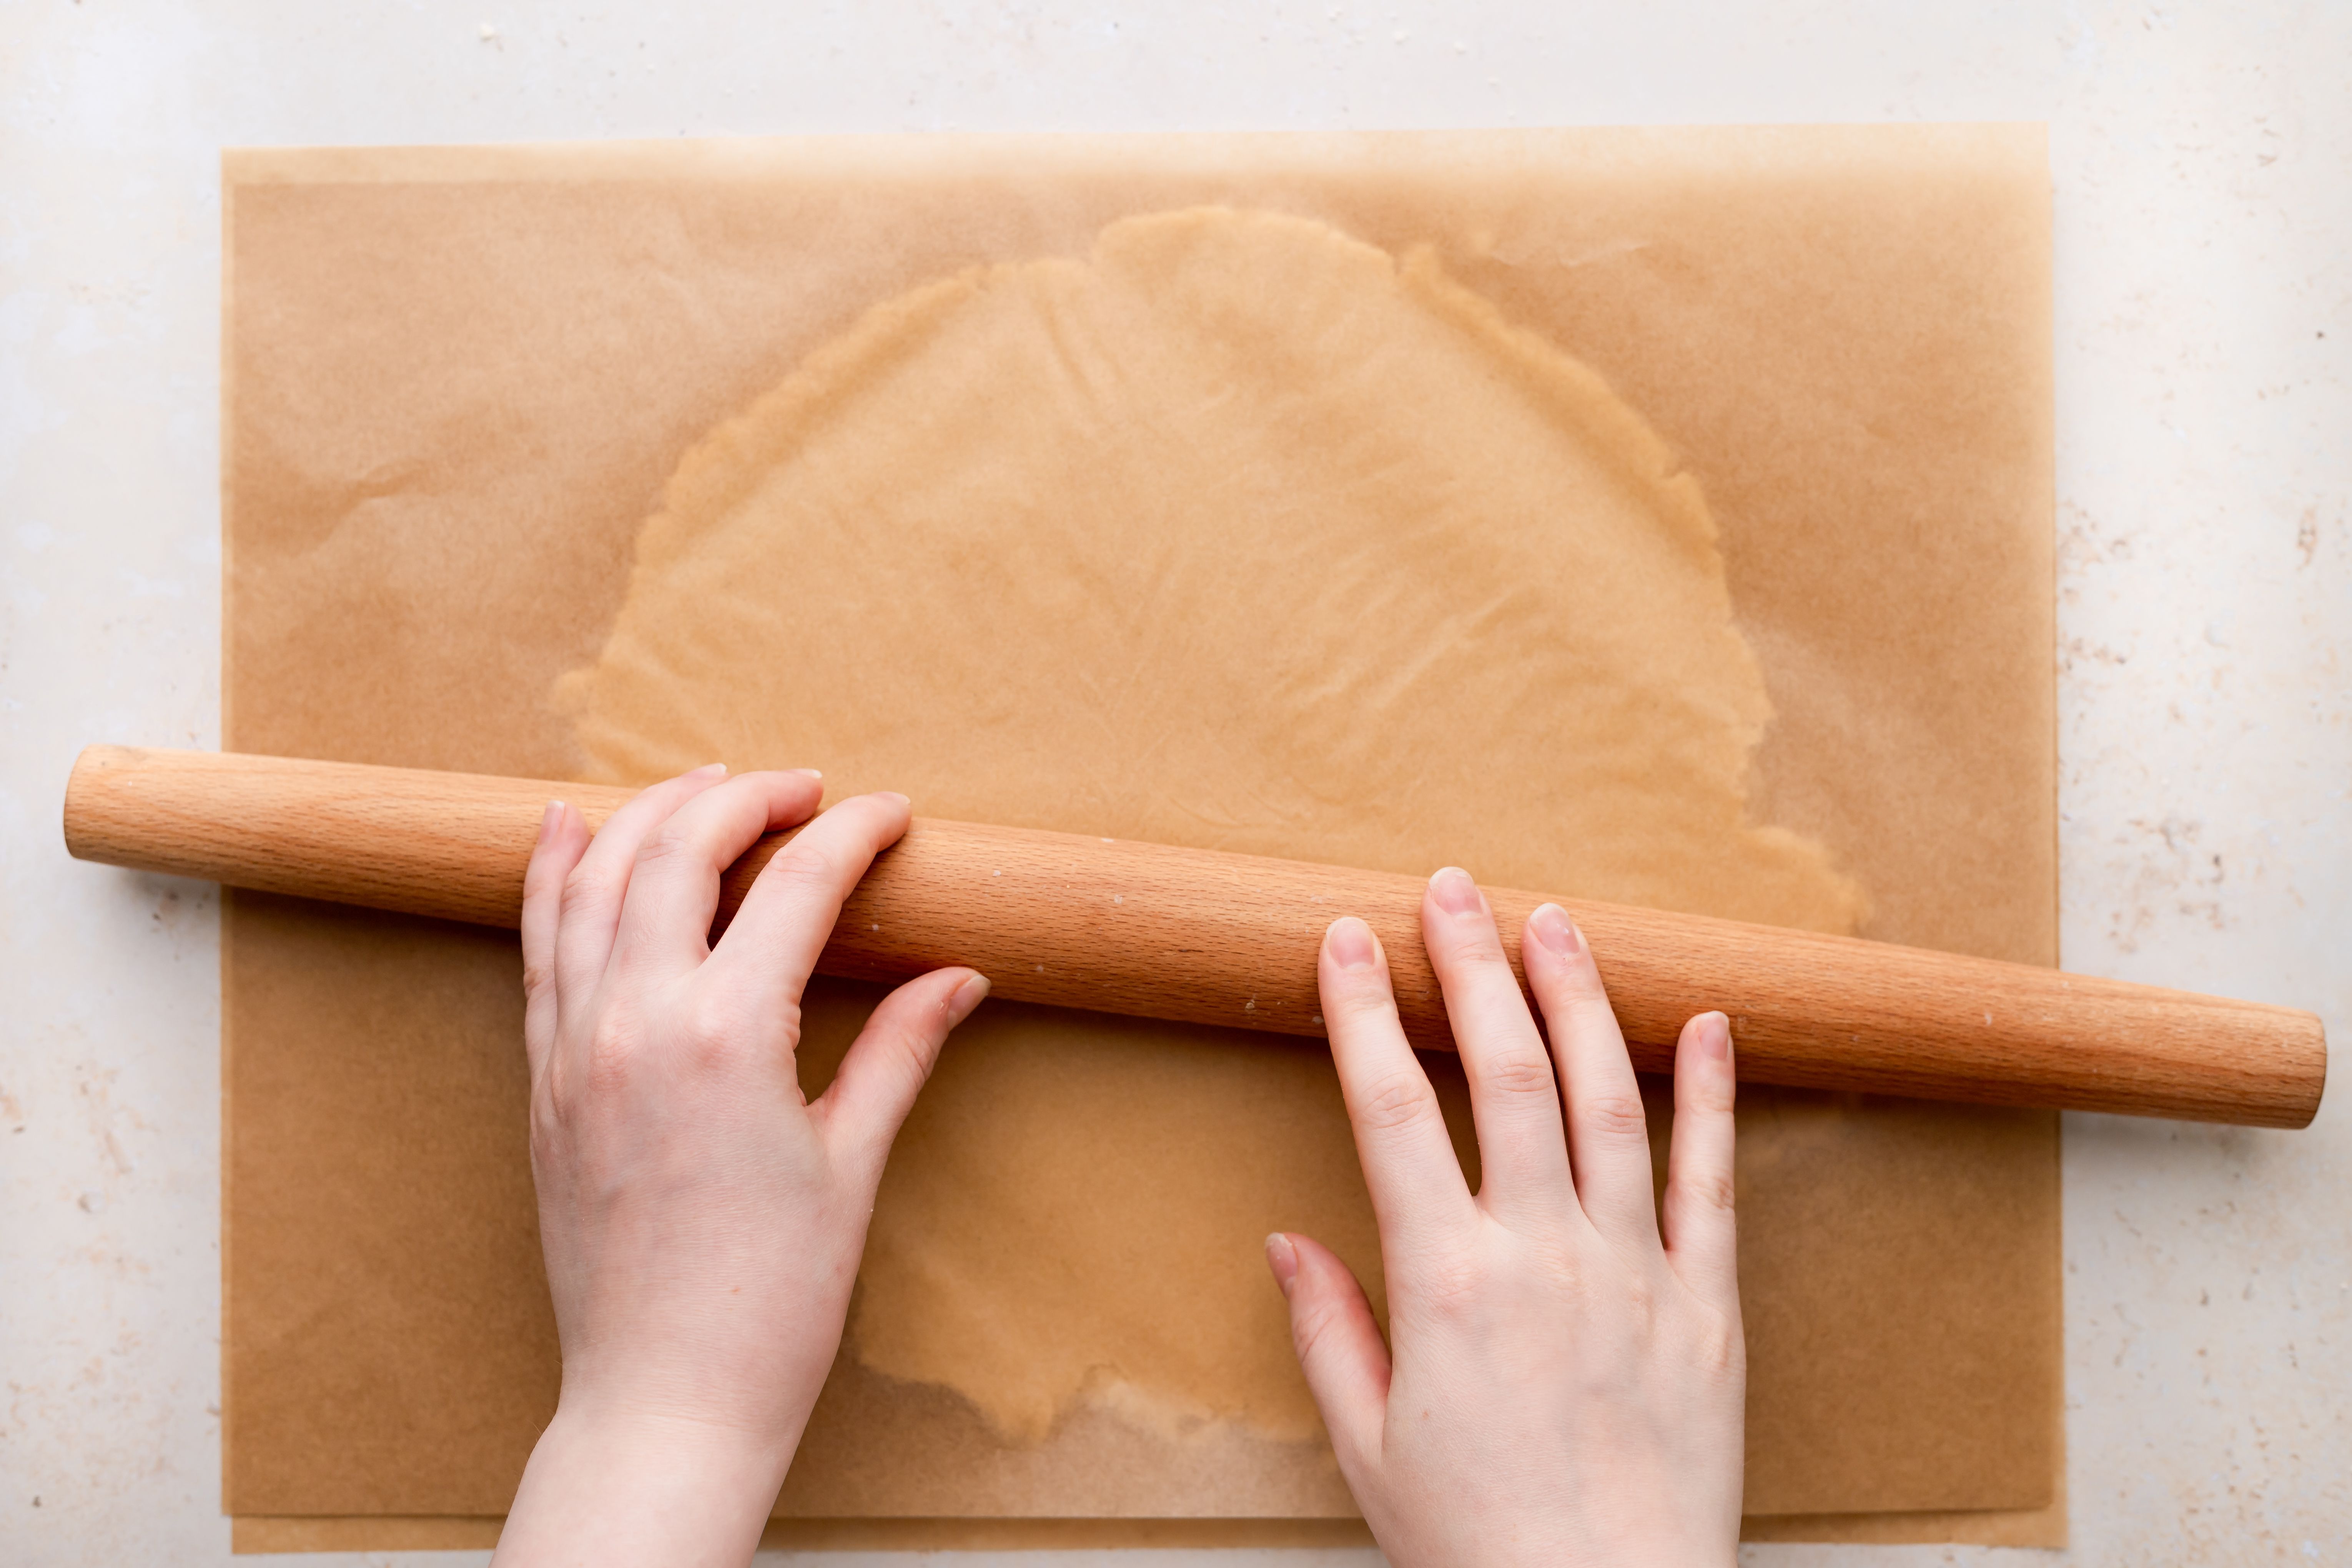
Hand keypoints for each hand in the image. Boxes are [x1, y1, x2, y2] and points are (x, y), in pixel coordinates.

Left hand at [493, 766, 988, 1567]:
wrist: (664, 1400)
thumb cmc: (769, 1303)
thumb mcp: (851, 1167)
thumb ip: (897, 1053)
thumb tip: (957, 977)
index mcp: (726, 1038)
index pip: (796, 887)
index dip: (852, 834)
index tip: (890, 815)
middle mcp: (636, 1023)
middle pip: (680, 852)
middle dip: (748, 799)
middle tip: (805, 790)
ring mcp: (575, 1049)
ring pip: (595, 881)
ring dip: (650, 815)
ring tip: (705, 785)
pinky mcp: (543, 1083)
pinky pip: (536, 947)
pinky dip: (549, 876)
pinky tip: (562, 826)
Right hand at [1268, 868, 1743, 1565]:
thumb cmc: (1481, 1546)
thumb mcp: (1370, 1448)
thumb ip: (1330, 1333)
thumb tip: (1287, 1244)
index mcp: (1448, 1284)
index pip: (1393, 1112)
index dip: (1363, 1015)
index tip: (1345, 941)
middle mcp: (1545, 1257)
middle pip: (1509, 1075)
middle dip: (1472, 968)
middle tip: (1451, 889)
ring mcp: (1637, 1273)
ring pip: (1609, 1101)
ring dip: (1578, 999)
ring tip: (1554, 921)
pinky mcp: (1709, 1308)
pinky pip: (1712, 1182)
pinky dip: (1713, 1096)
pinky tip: (1707, 1024)